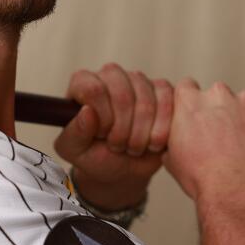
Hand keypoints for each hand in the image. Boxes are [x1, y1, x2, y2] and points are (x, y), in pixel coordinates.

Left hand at [53, 63, 173, 209]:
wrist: (122, 169)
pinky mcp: (162, 90)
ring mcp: (138, 80)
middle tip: (118, 146)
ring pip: (147, 101)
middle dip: (122, 129)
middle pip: (122, 94)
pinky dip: (162, 129)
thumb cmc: (94, 155)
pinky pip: (169, 102)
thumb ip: (75, 133)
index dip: (102, 119)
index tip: (101, 135)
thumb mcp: (75, 150)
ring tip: (132, 147)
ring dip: (141, 133)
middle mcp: (110, 75)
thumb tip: (88, 112)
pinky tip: (152, 143)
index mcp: (83, 83)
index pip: (94, 89)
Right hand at [162, 78, 244, 203]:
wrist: (233, 193)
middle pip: (219, 94)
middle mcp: (216, 93)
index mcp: (188, 100)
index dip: (194, 102)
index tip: (200, 117)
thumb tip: (176, 133)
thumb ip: (173, 133)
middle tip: (225, 138)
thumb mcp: (170, 155)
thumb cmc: (200, 178)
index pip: (188, 87)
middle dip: (221, 111)